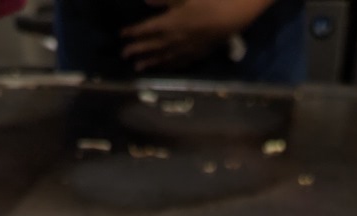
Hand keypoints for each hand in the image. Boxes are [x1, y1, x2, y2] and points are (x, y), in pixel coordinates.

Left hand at [120, 0, 273, 72]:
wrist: (235, 13)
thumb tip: (146, 1)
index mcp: (172, 23)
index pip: (147, 29)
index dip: (134, 32)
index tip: (122, 35)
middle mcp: (176, 39)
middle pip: (153, 46)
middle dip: (138, 50)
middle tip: (124, 56)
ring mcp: (188, 48)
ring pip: (165, 57)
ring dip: (151, 62)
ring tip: (139, 67)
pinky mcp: (199, 53)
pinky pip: (181, 62)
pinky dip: (170, 65)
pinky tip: (165, 68)